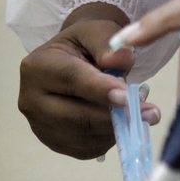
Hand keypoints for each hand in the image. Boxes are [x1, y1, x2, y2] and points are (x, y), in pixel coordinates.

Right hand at [17, 3, 161, 158]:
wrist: (73, 59)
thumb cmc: (85, 44)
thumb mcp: (96, 31)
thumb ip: (107, 44)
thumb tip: (119, 61)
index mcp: (38, 66)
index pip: (70, 79)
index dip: (101, 90)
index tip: (129, 96)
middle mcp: (31, 99)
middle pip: (73, 116)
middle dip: (113, 117)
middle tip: (149, 113)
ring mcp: (38, 124)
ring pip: (80, 136)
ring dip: (114, 130)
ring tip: (140, 115)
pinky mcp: (51, 141)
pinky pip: (82, 149)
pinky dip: (106, 140)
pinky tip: (122, 124)